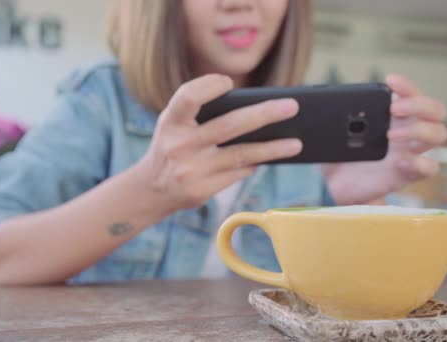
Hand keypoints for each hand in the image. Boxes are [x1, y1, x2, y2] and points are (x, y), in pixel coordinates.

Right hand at [136, 74, 301, 214]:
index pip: (188, 97)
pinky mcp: (201, 190)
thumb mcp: (175, 126)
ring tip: (297, 144)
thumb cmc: (172, 147)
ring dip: (272, 149)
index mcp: (171, 121)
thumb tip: (256, 113)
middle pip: (229, 125)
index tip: (228, 82)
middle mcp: (179, 145)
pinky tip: (266, 159)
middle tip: (292, 106)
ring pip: (242, 155)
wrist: (150, 190)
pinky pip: (237, 173)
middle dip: (264, 114)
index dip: (209, 87)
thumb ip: (202, 116)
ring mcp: (191, 170)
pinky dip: (253, 165)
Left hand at [322, 74, 446, 204]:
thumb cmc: (336, 153)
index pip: (412, 93)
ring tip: (391, 135)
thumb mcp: (332, 131)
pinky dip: (420, 163)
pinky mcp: (407, 175)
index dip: (407, 85)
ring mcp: (410, 152)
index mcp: (393, 116)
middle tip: (393, 110)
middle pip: (436, 110)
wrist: (330, 184)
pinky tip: (399, 161)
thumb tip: (318, 99)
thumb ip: (333, 115)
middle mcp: (407, 131)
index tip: (390, 81)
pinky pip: (429, 168)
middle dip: (419, 104)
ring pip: (439, 134)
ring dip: (419, 130)